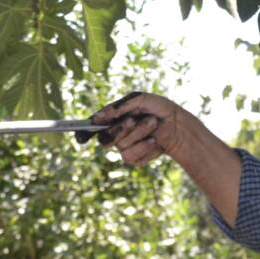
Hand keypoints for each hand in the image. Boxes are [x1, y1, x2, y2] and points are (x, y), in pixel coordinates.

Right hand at [90, 92, 206, 165]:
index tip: (81, 137)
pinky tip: (154, 141)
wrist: (178, 124)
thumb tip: (99, 116)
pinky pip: (131, 156)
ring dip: (139, 133)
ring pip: (121, 146)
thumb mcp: (139, 100)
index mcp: (113, 119)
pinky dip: (144, 146)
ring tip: (153, 124)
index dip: (83, 133)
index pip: (92, 128)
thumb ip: (119, 107)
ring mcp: (125, 147)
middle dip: (121, 129)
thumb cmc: (159, 108)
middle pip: (104, 139)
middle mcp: (116, 134)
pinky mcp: (135, 158)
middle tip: (133, 120)